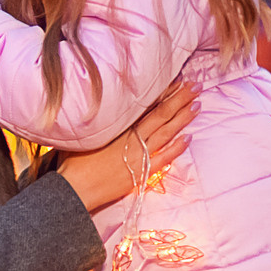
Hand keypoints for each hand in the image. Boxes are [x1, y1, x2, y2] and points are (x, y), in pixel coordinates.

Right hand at [56, 83, 197, 212]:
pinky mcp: (141, 172)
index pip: (146, 106)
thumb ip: (95, 124)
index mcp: (118, 127)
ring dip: (182, 118)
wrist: (75, 190)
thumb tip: (97, 108)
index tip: (176, 80)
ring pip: (166, 132)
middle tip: (195, 85)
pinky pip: (164, 158)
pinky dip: (177, 148)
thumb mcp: (82, 136)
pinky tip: (188, 138)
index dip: (162, 93)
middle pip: (160, 114)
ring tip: (197, 105)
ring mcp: (139, 155)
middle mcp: (132, 138)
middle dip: (179, 99)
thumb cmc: (73, 164)